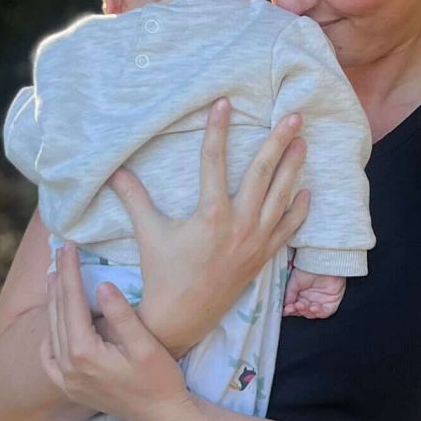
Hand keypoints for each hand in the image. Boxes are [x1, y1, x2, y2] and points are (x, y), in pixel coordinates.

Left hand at [41, 244, 189, 420]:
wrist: (163, 416)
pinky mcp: (70, 387)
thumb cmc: (160, 379)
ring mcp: (66, 379)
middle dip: (59, 280)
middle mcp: (68, 366)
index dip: (69, 270)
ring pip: (52, 332)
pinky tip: (53, 324)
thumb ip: (121, 315)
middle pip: (58, 313)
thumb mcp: (145, 345)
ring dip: (53, 303)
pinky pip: (49, 359)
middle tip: (59, 252)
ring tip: (54, 277)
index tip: (68, 246)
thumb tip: (101, 286)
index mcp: (83, 353)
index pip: (71, 301)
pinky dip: (49, 336)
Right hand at [107, 99, 309, 356]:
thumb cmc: (163, 274)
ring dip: (294, 167)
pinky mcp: (263, 256)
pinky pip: (288, 228)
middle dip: (278, 141)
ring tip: (303, 142)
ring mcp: (256, 241)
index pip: (214, 160)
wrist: (182, 317)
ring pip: (281, 196)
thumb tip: (114, 170)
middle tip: (293, 115)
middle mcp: (240, 224)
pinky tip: (306, 191)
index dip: (217, 129)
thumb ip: (134, 198)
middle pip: (263, 172)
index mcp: (211, 214)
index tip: (224, 102)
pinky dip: (298, 209)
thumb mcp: (149, 233)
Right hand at [282, 266, 344, 318]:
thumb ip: (289, 295)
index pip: (294, 307)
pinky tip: (313, 307)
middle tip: (295, 306)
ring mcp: (321, 302)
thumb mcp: (294, 281)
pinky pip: (325, 312)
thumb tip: (284, 306)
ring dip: (307, 312)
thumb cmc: (308, 269)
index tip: (286, 309)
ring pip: (312, 313)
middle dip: (298, 310)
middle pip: (303, 311)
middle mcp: (310, 299)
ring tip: (303, 305)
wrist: (323, 263)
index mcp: (300, 295)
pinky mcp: (331, 303)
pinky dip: (319, 312)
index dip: (290, 310)